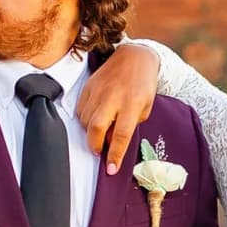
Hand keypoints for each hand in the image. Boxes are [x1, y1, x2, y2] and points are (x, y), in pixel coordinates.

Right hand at [77, 41, 160, 174]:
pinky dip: (85, 120)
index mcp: (132, 103)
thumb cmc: (143, 85)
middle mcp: (113, 97)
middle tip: (99, 152)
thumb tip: (112, 141)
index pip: (122, 134)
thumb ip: (130, 124)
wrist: (134, 57)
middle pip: (96, 127)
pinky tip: (94, 119)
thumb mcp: (146, 107)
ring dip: (90, 133)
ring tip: (100, 133)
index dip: (115, 154)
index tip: (112, 169)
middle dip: (95, 145)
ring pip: (85, 121)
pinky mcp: (88, 86)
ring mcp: (98, 91)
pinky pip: (80, 110)